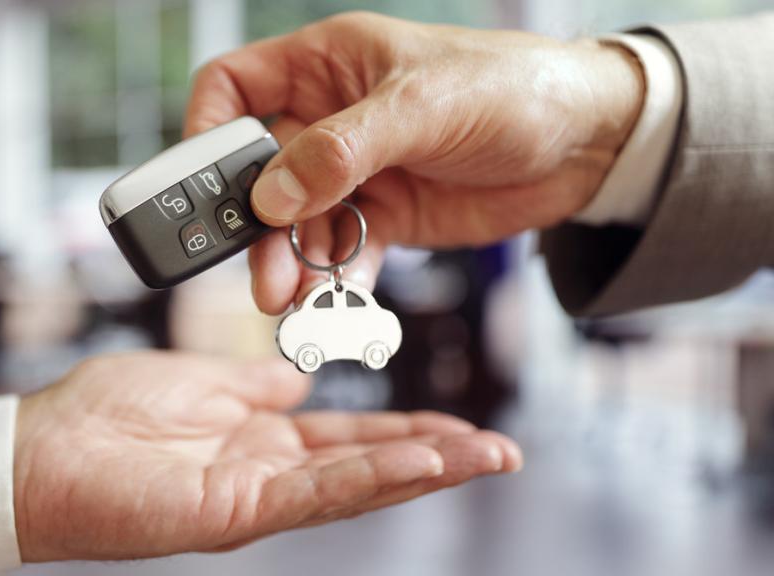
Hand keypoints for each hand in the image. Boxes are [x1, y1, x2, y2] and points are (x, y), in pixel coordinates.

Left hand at [13, 352, 520, 560]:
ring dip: (423, 472)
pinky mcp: (233, 512)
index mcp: (261, 439)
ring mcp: (254, 498)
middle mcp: (268, 473)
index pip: (351, 437)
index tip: (459, 426)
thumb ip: (253, 385)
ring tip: (484, 457)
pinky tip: (420, 464)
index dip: (408, 432)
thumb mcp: (197, 381)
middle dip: (438, 459)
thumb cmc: (104, 413)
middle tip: (504, 451)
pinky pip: (315, 493)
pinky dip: (371, 478)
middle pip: (369, 467)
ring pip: (356, 485)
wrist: (39, 450)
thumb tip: (297, 379)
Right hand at [184, 12, 644, 313]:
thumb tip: (270, 197)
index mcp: (326, 66)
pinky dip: (332, 280)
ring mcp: (355, 174)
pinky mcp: (384, 218)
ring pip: (294, 222)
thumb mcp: (424, 107)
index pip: (234, 87)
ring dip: (287, 261)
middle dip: (249, 220)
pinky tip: (332, 302)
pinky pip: (340, 253)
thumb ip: (342, 150)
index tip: (202, 183)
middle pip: (256, 170)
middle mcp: (329, 120)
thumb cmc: (514, 90)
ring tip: (287, 299)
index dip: (207, 130)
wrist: (590, 145)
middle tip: (249, 265)